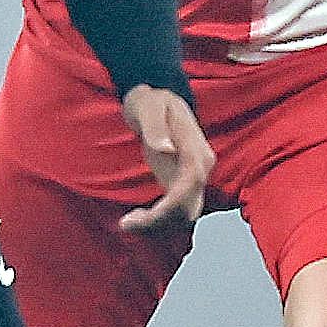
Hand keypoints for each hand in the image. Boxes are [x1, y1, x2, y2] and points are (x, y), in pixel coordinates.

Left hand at [117, 84, 211, 234]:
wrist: (156, 100)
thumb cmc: (151, 101)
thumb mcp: (150, 107)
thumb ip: (156, 127)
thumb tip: (166, 149)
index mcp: (196, 151)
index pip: (191, 185)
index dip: (170, 207)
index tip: (143, 217)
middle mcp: (201, 169)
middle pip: (190, 209)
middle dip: (161, 223)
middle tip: (126, 223)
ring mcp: (192, 179)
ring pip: (184, 217)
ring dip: (158, 226)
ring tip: (127, 222)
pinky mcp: (180, 185)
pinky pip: (175, 213)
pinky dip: (157, 222)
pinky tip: (134, 219)